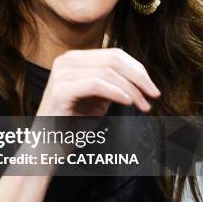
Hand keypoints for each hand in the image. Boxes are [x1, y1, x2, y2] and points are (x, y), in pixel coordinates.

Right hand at [36, 48, 160, 116]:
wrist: (48, 146)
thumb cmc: (73, 124)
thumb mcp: (98, 99)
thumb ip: (113, 83)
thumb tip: (139, 75)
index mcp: (74, 59)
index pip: (114, 54)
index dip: (138, 69)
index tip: (152, 88)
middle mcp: (66, 61)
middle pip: (114, 59)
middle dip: (139, 77)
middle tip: (153, 95)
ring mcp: (61, 74)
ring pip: (108, 72)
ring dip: (132, 89)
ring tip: (143, 105)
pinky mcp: (60, 90)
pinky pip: (96, 85)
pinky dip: (116, 92)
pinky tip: (128, 103)